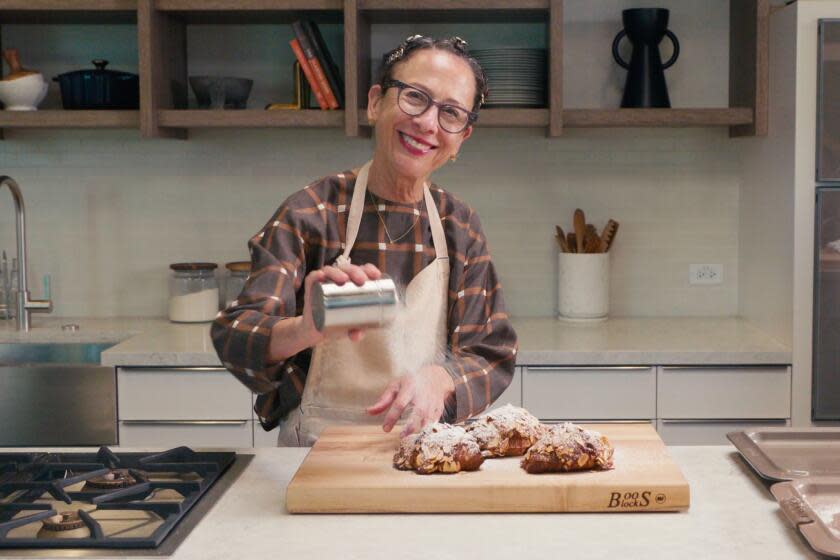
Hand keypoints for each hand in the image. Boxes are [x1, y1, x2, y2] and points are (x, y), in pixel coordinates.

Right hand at [265, 262, 381, 363]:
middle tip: (361, 280)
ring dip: (338, 272)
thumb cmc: (337, 321)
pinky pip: (313, 278)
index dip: (369, 269)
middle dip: (355, 271)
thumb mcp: (350, 326)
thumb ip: (356, 331)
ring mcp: (324, 282)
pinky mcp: (311, 287)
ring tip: (344, 279)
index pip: (361, 270)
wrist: (316, 329)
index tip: (376, 276)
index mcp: (351, 283)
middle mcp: (337, 279)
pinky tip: (322, 276)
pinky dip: (317, 275)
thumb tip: (358, 335)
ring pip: (331, 270)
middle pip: (347, 269)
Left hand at [366, 365, 455, 436]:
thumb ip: (383, 400)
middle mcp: (422, 395)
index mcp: (409, 388)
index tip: (385, 429)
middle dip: (411, 425)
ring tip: (409, 437)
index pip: (400, 403)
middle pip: (418, 411)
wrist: (435, 377)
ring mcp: (432, 402)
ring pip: (428, 418)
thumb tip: (368, 412)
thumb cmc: (411, 382)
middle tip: (401, 436)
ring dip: (419, 429)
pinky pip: (435, 421)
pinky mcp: (439, 408)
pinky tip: (421, 436)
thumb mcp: (395, 386)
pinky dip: (428, 429)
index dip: (392, 417)